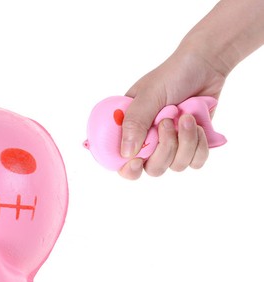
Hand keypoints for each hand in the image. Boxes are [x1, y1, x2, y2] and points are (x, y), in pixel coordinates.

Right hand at [119, 44, 226, 179]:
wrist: (206, 64)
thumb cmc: (172, 75)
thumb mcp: (148, 95)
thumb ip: (135, 122)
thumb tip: (126, 153)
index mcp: (130, 132)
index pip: (122, 164)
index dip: (128, 169)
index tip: (136, 162)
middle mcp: (150, 143)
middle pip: (153, 169)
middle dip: (164, 149)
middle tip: (168, 122)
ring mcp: (172, 146)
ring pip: (176, 166)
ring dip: (185, 141)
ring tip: (187, 117)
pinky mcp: (193, 146)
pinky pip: (196, 162)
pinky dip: (200, 145)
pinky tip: (198, 126)